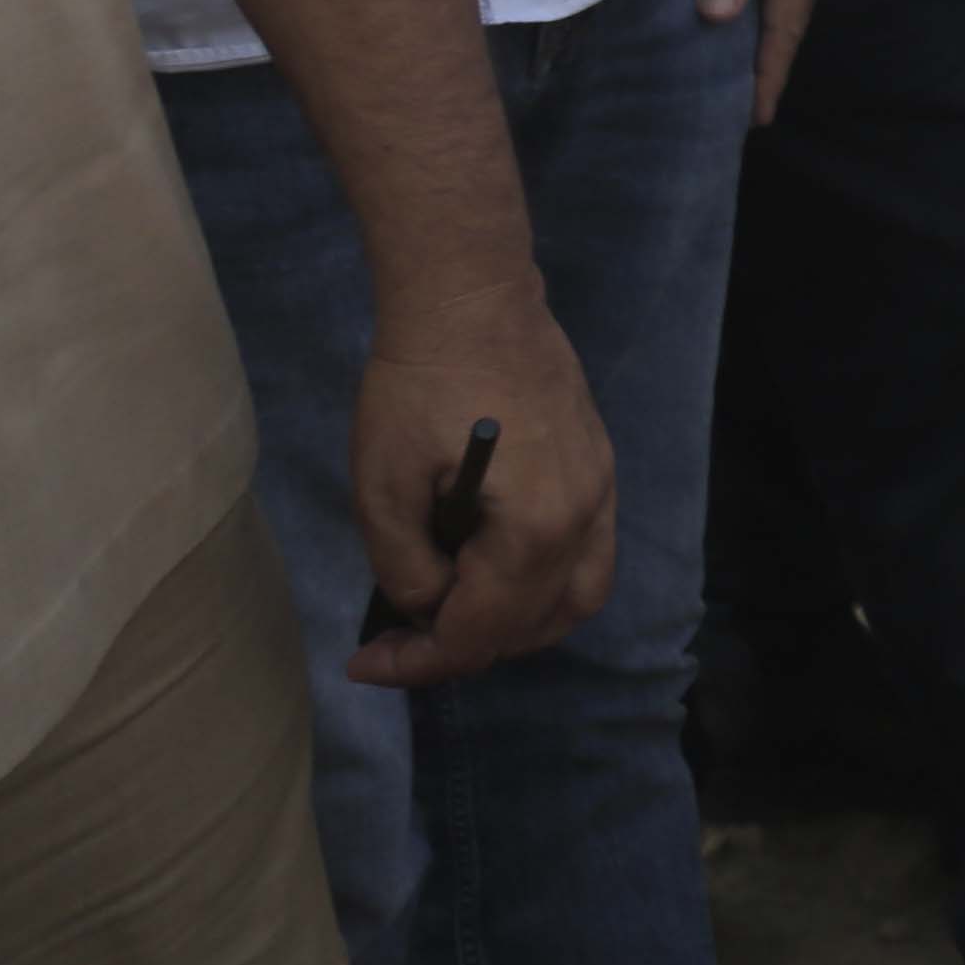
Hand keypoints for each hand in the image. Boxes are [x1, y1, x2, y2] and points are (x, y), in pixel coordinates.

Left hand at [344, 273, 617, 685]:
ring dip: (517, 625)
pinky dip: (542, 586)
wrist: (473, 300)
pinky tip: (491, 570)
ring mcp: (602, 492)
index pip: (482, 631)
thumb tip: (425, 606)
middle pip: (536, 625)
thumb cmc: (418, 388)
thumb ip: (403, 567)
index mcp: (535, 528)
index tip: (363, 665)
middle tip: (399, 642)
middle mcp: (585, 518)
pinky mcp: (599, 469)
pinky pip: (587, 557)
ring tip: (454, 616)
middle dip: (464, 649)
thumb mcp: (382, 486)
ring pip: (578, 598)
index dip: (417, 663)